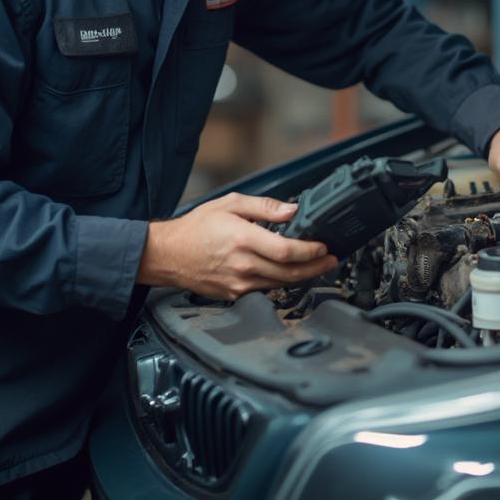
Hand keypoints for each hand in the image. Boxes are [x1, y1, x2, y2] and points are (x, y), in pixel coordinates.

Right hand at [137, 192, 338, 299]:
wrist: (168, 254)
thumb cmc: (196, 228)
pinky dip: (281, 282)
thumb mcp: (230, 204)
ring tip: (317, 267)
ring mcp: (238, 283)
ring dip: (302, 277)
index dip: (310, 251)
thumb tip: (292, 210)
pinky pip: (264, 290)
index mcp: (243, 239)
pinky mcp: (233, 294)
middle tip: (330, 260)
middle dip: (315, 267)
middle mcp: (243, 265)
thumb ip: (264, 207)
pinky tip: (289, 274)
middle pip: (290, 273)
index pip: (287, 251)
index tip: (323, 246)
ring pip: (280, 284)